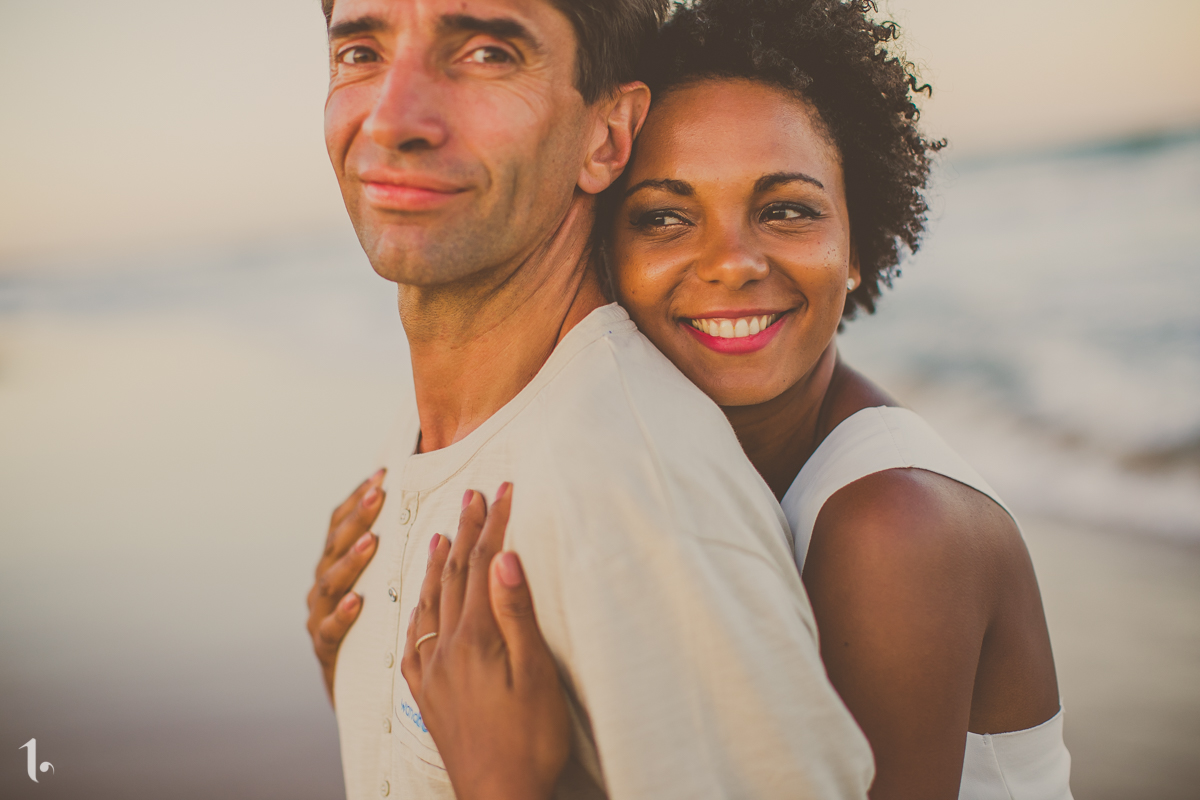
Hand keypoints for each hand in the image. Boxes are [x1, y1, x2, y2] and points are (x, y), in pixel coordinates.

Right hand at [307, 468, 385, 703]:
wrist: (366, 696)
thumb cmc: (384, 631)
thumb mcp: (389, 587)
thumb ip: (398, 551)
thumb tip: (429, 509)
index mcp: (339, 567)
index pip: (342, 526)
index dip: (358, 500)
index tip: (382, 475)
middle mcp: (325, 588)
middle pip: (335, 546)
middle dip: (356, 519)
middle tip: (378, 495)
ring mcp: (320, 619)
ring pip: (329, 584)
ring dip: (350, 561)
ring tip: (371, 542)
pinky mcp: (325, 653)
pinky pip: (329, 631)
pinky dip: (342, 615)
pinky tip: (357, 602)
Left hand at [401, 485, 569, 799]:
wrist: (498, 796)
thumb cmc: (529, 740)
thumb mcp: (535, 674)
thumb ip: (516, 614)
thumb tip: (504, 559)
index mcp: (474, 639)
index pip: (483, 566)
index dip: (494, 524)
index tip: (504, 490)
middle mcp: (445, 648)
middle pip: (453, 575)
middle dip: (465, 531)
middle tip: (473, 496)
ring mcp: (432, 671)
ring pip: (430, 603)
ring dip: (437, 563)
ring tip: (439, 534)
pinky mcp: (427, 693)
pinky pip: (414, 639)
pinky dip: (418, 610)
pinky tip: (420, 604)